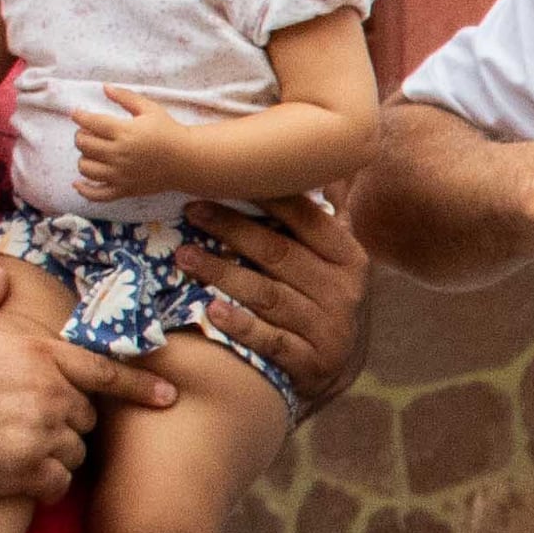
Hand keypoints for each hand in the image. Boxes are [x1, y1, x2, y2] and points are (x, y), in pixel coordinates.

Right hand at [0, 268, 171, 497]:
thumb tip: (1, 273)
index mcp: (38, 354)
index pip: (103, 370)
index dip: (138, 386)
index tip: (168, 397)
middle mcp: (49, 393)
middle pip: (86, 417)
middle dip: (66, 424)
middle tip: (26, 429)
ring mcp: (40, 433)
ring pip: (74, 454)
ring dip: (54, 457)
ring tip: (13, 455)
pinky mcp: (24, 472)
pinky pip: (57, 486)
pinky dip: (45, 487)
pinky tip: (19, 483)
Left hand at [73, 87, 199, 202]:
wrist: (187, 160)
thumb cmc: (168, 132)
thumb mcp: (150, 109)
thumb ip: (126, 97)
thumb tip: (105, 87)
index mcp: (125, 132)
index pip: (91, 122)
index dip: (79, 116)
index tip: (78, 113)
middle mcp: (119, 154)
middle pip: (84, 144)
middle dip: (81, 135)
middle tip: (88, 132)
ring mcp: (121, 174)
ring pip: (85, 167)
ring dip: (84, 158)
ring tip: (92, 152)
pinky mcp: (124, 189)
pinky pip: (97, 195)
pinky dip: (84, 190)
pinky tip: (78, 183)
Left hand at [191, 193, 374, 417]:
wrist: (338, 369)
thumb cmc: (324, 301)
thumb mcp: (336, 261)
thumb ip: (323, 217)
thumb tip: (317, 163)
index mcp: (349, 258)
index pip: (307, 218)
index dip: (265, 196)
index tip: (224, 178)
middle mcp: (343, 291)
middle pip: (279, 253)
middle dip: (232, 229)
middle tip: (191, 211)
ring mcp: (327, 329)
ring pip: (268, 294)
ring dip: (222, 273)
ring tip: (184, 256)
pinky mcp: (309, 363)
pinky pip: (269, 340)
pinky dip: (240, 325)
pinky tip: (211, 311)